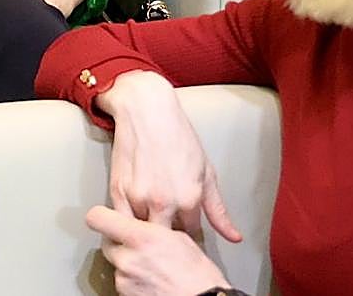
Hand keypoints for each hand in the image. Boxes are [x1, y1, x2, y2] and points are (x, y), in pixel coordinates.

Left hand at [86, 205, 231, 295]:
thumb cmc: (199, 275)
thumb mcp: (179, 238)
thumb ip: (153, 227)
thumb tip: (142, 223)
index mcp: (141, 237)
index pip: (98, 218)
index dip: (101, 217)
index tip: (106, 217)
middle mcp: (128, 258)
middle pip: (106, 242)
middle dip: (119, 243)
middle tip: (138, 246)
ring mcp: (124, 279)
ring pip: (115, 263)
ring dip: (127, 263)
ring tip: (152, 267)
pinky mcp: (125, 295)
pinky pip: (122, 281)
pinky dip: (132, 280)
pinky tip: (151, 279)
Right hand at [96, 71, 241, 241]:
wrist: (146, 112)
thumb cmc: (178, 137)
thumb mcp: (206, 171)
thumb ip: (218, 210)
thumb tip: (235, 238)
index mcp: (189, 200)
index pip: (191, 234)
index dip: (188, 230)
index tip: (184, 224)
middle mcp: (164, 203)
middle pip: (166, 238)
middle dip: (168, 235)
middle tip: (167, 224)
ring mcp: (138, 198)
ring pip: (143, 232)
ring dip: (147, 228)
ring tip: (151, 218)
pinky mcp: (117, 191)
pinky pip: (122, 222)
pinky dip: (128, 223)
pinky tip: (134, 215)